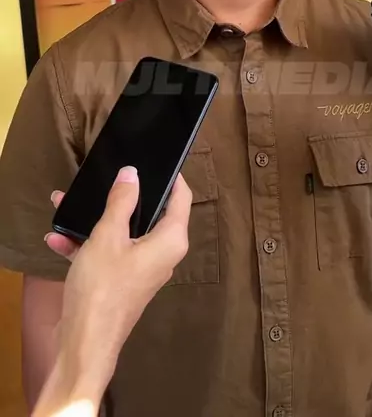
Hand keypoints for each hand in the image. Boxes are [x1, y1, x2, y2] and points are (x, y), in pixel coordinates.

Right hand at [45, 168, 191, 391]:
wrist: (84, 344)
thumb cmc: (102, 287)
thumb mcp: (108, 236)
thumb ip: (121, 201)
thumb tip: (132, 174)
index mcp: (170, 240)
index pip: (181, 198)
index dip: (171, 177)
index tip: (155, 160)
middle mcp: (161, 254)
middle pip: (148, 213)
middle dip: (121, 197)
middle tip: (104, 178)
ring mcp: (140, 269)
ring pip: (122, 233)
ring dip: (95, 220)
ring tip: (67, 203)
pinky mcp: (120, 281)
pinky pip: (107, 253)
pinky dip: (86, 244)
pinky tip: (57, 238)